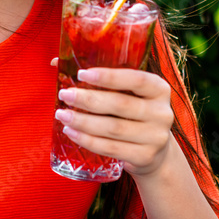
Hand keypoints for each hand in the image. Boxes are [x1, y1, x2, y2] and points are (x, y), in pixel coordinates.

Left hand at [51, 57, 174, 177]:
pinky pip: (111, 148)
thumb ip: (101, 78)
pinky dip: (88, 140)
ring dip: (83, 121)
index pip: (135, 79)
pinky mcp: (145, 157)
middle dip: (88, 99)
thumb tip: (56, 61)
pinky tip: (71, 132)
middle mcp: (162, 112)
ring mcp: (156, 137)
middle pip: (120, 104)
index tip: (82, 73)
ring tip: (62, 115)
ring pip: (113, 128)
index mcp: (159, 89)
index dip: (109, 76)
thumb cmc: (132, 113)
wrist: (155, 152)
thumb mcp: (128, 94)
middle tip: (65, 94)